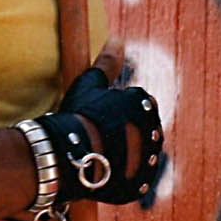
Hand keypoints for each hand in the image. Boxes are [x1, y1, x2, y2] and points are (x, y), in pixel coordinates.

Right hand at [33, 62, 166, 206]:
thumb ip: (107, 62)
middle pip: (144, 129)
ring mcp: (149, 158)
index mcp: (144, 104)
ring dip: (129, 155)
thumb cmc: (78, 115)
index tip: (102, 118)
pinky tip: (106, 174)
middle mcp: (153, 129)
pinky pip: (137, 180)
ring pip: (143, 154)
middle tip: (101, 137)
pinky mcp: (142, 182)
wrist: (67, 153)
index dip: (119, 111)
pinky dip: (125, 177)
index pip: (139, 104)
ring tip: (102, 156)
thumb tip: (118, 38)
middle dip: (128, 132)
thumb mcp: (90, 85)